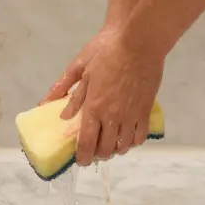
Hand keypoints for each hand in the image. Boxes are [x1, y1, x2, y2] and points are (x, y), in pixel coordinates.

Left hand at [49, 29, 163, 163]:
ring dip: (114, 151)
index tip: (80, 161)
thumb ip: (70, 94)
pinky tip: (127, 139)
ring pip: (123, 146)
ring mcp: (131, 115)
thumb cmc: (106, 52)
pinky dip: (132, 143)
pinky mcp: (146, 110)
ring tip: (109, 147)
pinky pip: (140, 136)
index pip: (86, 142)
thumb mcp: (81, 70)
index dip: (82, 157)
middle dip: (97, 155)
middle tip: (93, 153)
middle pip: (105, 149)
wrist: (138, 43)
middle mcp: (112, 117)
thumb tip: (58, 113)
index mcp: (93, 107)